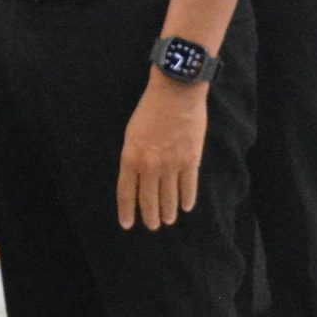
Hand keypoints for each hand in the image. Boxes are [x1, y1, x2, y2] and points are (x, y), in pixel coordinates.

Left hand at [117, 79, 207, 229]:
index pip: (126, 193)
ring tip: (168, 219)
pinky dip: (187, 199)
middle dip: (150, 216)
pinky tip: (186, 206)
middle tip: (153, 225)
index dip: (126, 212)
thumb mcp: (132, 133)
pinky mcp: (191, 160)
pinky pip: (188, 187)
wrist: (176, 91)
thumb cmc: (150, 108)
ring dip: (168, 212)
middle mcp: (150, 166)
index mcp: (130, 158)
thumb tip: (137, 177)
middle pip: (148, 200)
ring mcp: (171, 165)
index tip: (128, 225)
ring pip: (169, 198)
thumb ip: (134, 156)